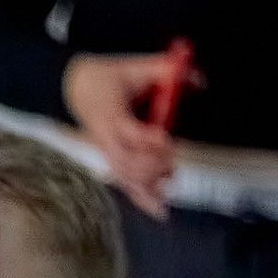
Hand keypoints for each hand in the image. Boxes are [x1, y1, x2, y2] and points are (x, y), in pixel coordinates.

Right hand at [62, 52, 199, 218]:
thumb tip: (200, 80)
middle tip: (172, 159)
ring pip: (124, 177)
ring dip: (149, 184)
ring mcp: (107, 151)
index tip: (166, 137)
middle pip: (126, 162)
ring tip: (170, 183)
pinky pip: (125, 183)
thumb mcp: (137, 66)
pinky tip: (160, 212)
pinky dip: (142, 199)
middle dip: (151, 165)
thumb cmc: (108, 77)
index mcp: (112, 114)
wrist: (78, 87)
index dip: (148, 140)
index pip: (129, 133)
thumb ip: (168, 70)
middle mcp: (107, 137)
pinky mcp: (111, 159)